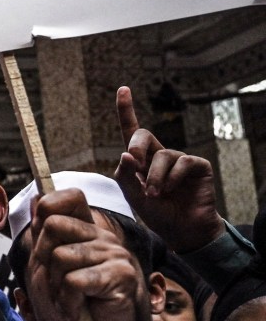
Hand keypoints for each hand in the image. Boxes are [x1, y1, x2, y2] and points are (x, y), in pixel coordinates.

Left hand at [27, 189, 143, 320]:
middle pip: (53, 225)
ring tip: (70, 299)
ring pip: (61, 256)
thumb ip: (42, 234)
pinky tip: (78, 310)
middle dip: (44, 259)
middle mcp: (102, 237)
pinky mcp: (122, 275)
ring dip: (56, 286)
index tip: (42, 234)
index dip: (48, 208)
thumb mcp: (45, 267)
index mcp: (85, 231)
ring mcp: (115, 254)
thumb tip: (35, 197)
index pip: (70, 197)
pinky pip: (74, 281)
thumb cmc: (69, 306)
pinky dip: (67, 301)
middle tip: (58, 283)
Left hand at [113, 86, 223, 252]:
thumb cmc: (157, 213)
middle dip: (136, 146)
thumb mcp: (133, 196)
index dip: (126, 110)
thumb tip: (125, 154)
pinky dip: (172, 178)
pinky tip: (171, 191)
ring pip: (162, 154)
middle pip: (143, 135)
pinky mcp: (197, 166)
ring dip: (154, 177)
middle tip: (134, 162)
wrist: (182, 231)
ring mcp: (179, 160)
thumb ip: (125, 176)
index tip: (123, 89)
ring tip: (155, 195)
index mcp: (141, 160)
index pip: (131, 131)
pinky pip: (182, 162)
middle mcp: (160, 155)